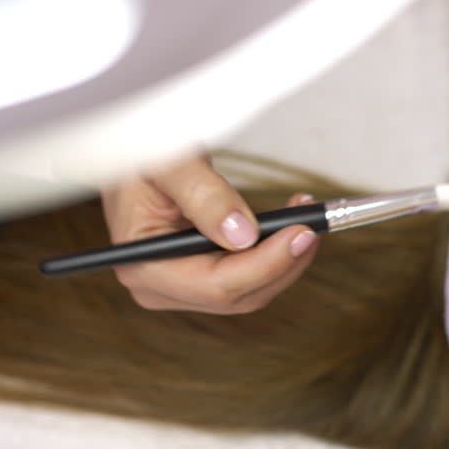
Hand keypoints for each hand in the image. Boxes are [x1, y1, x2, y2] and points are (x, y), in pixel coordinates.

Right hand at [101, 151, 318, 313]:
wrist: (134, 154)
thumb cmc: (143, 153)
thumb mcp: (170, 163)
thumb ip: (204, 196)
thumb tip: (243, 235)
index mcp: (143, 266)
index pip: (215, 285)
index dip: (264, 264)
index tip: (300, 233)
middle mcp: (160, 287)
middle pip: (238, 295)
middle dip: (283, 261)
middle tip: (313, 222)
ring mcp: (181, 288)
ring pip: (251, 292)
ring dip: (285, 258)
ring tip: (305, 216)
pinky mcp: (201, 279)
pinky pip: (249, 280)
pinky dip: (276, 256)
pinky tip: (290, 226)